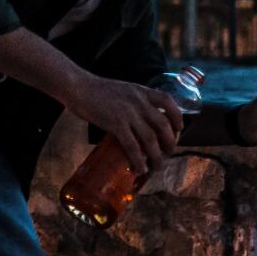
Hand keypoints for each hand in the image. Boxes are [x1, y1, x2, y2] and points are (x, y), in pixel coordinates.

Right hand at [64, 75, 181, 176]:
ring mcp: (129, 113)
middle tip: (168, 153)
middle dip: (170, 143)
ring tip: (157, 166)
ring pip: (151, 139)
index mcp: (143, 92)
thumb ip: (136, 102)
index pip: (169, 102)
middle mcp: (140, 102)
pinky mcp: (116, 123)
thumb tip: (143, 121)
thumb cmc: (98, 90)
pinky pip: (133, 146)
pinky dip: (139, 160)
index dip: (177, 118)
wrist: (78, 86)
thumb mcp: (125, 90)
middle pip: (164, 125)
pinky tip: (140, 169)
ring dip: (157, 156)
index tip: (178, 130)